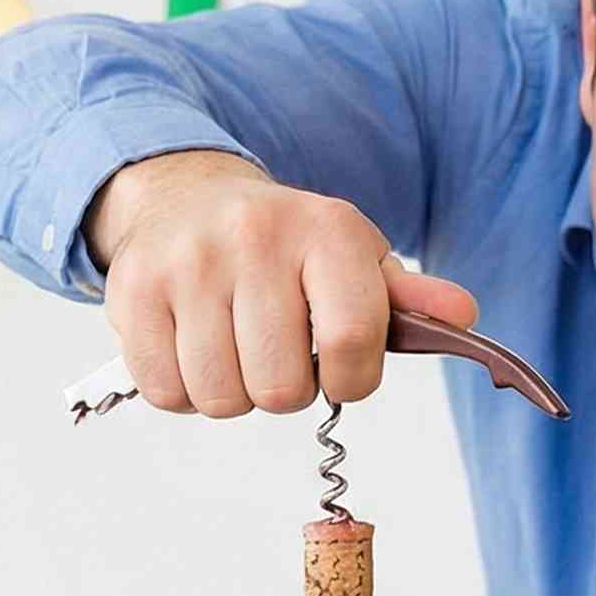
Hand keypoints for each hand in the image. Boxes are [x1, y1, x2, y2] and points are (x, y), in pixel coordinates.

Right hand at [85, 150, 477, 415]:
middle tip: (275, 351)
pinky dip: (183, 390)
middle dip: (284, 388)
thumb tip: (463, 317)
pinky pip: (167, 393)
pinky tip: (192, 347)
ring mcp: (188, 263)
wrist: (185, 196)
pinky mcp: (133, 292)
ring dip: (232, 392)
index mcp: (325, 230)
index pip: (353, 345)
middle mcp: (255, 237)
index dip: (350, 379)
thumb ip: (407, 299)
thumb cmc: (284, 248)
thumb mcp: (351, 259)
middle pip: (280, 389)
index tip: (340, 366)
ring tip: (232, 347)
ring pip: (221, 399)